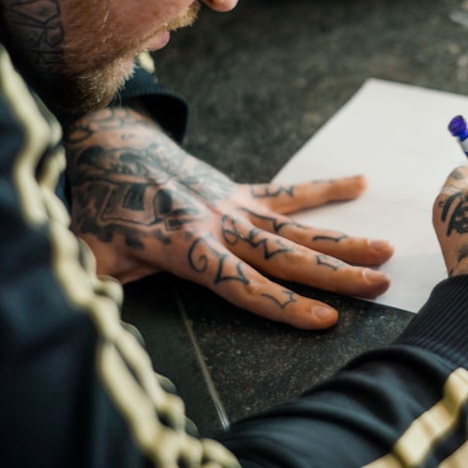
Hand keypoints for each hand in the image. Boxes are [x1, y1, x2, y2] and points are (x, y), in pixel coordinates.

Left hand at [64, 107, 393, 328]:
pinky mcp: (241, 191)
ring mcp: (236, 206)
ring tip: (384, 249)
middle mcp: (222, 225)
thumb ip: (97, 273)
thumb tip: (84, 294)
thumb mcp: (93, 247)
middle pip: (287, 254)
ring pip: (298, 226)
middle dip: (336, 272)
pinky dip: (325, 188)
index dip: (284, 304)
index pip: (244, 284)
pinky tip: (361, 182)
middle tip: (380, 282)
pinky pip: (289, 192)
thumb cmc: (104, 207)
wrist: (116, 148)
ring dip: (343, 239)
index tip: (326, 319)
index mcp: (189, 246)